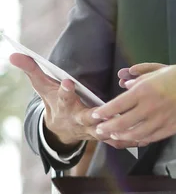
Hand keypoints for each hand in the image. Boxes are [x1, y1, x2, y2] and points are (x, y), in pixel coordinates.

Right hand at [9, 53, 138, 150]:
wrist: (61, 129)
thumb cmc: (54, 102)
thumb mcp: (43, 87)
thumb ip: (32, 70)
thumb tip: (14, 55)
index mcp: (65, 106)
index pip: (62, 97)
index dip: (64, 90)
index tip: (67, 81)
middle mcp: (79, 119)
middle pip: (86, 117)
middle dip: (95, 113)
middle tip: (102, 110)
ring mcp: (92, 129)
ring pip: (104, 130)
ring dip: (115, 128)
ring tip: (128, 122)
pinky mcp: (104, 135)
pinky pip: (117, 139)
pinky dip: (128, 139)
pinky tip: (142, 137)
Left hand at [92, 61, 175, 143]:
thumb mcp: (158, 71)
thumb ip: (140, 79)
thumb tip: (125, 85)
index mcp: (144, 91)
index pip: (116, 106)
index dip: (103, 112)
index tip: (96, 114)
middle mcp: (149, 107)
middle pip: (121, 123)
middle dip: (107, 128)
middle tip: (99, 130)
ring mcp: (160, 120)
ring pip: (134, 134)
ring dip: (121, 137)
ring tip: (114, 136)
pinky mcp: (170, 128)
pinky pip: (150, 138)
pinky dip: (139, 140)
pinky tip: (134, 139)